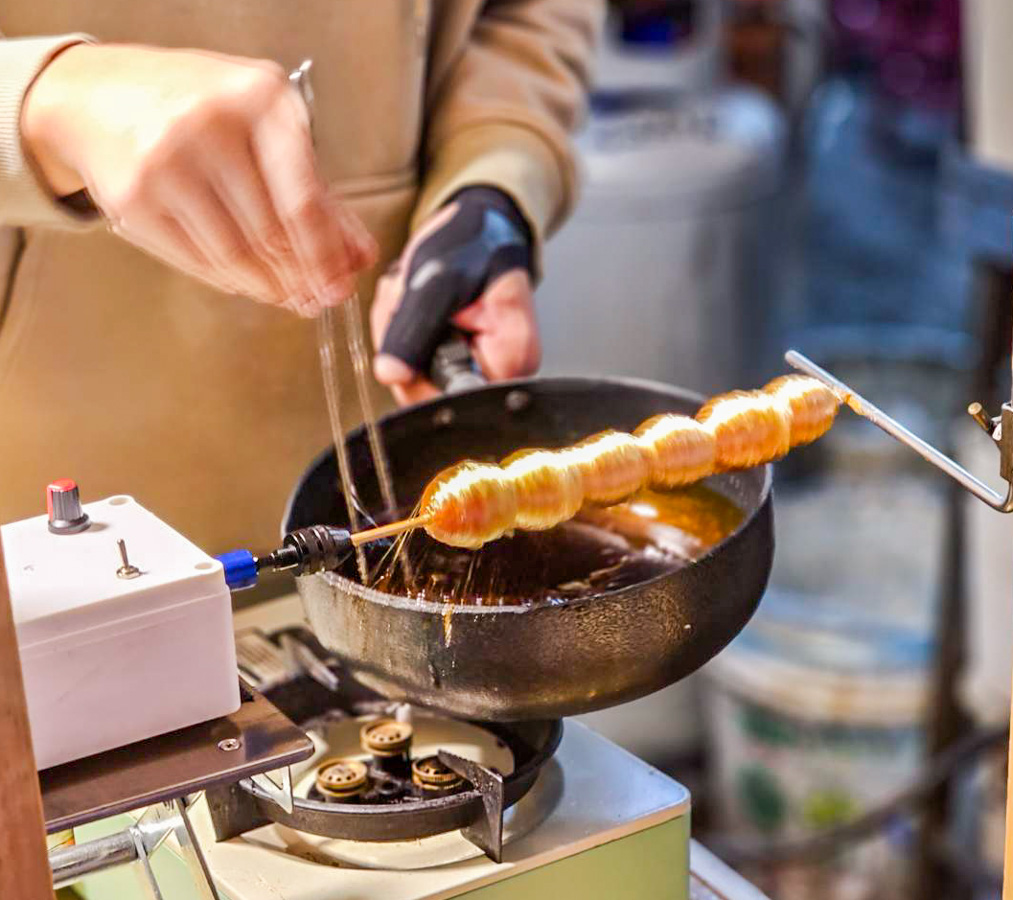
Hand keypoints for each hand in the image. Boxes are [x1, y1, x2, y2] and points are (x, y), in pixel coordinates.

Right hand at [21, 44, 376, 316]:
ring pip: (235, 255)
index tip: (339, 287)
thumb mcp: (266, 130)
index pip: (303, 200)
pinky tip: (246, 283)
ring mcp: (166, 160)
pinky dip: (229, 280)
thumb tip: (357, 259)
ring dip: (267, 286)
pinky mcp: (132, 197)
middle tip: (315, 300)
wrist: (99, 93)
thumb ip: (317, 193)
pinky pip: (196, 260)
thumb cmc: (202, 111)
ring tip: (285, 295)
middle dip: (301, 277)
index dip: (324, 255)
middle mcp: (211, 123)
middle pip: (271, 233)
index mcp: (260, 98)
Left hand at [371, 188, 540, 404]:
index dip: (415, 375)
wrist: (477, 226)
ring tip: (408, 292)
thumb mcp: (437, 280)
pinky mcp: (454, 360)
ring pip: (412, 377)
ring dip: (395, 332)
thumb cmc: (472, 242)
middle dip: (400, 344)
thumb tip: (392, 374)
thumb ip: (414, 330)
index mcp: (511, 359)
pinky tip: (409, 302)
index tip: (409, 326)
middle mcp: (499, 373)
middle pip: (427, 392)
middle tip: (405, 297)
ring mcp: (475, 368)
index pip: (452, 399)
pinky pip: (412, 363)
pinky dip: (399, 331)